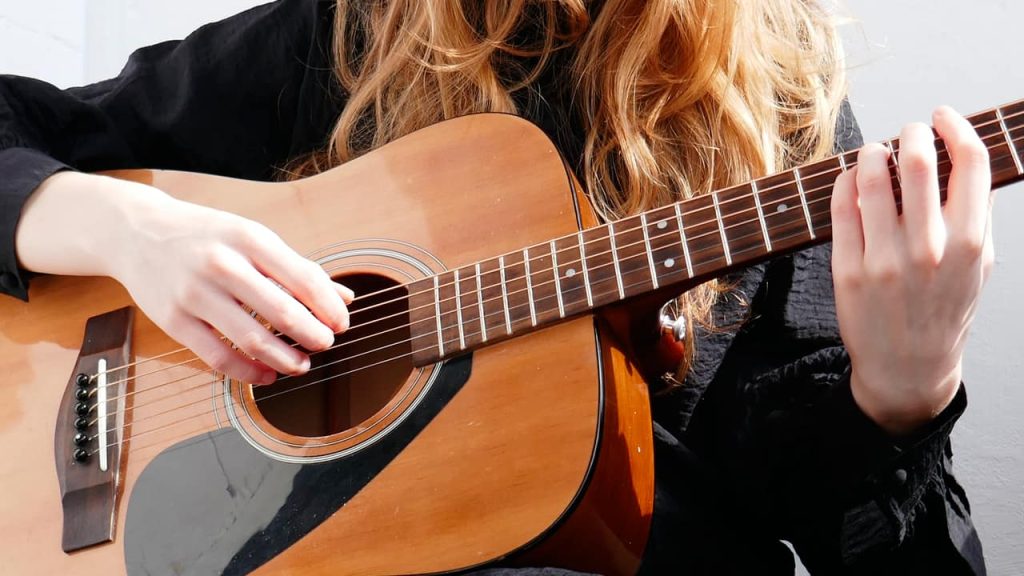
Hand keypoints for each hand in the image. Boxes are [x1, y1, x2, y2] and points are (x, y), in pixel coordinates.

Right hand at [109, 186, 352, 384]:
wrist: (136, 232)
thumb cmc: (206, 236)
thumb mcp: (253, 238)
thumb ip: (298, 268)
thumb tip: (344, 298)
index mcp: (250, 239)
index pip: (304, 279)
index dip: (329, 308)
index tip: (342, 324)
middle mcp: (223, 265)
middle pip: (283, 313)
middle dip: (313, 336)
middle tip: (325, 345)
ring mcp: (195, 294)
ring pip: (253, 340)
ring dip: (286, 360)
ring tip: (302, 365)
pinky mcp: (174, 321)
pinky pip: (219, 358)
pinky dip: (249, 373)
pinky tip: (267, 375)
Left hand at [830, 106, 994, 435]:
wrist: (909, 368)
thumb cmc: (945, 310)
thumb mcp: (979, 267)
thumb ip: (979, 215)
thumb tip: (970, 160)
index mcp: (970, 244)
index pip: (971, 163)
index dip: (955, 127)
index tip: (943, 116)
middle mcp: (928, 249)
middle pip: (917, 161)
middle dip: (911, 132)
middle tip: (907, 130)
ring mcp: (884, 260)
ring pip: (870, 179)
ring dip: (871, 152)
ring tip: (875, 152)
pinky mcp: (847, 270)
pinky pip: (841, 209)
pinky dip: (845, 182)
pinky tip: (851, 177)